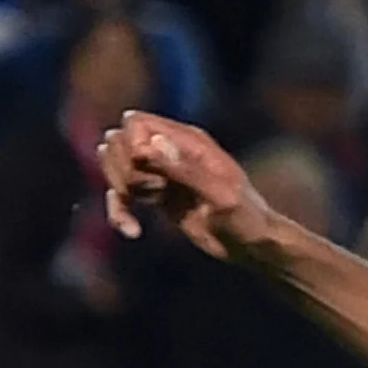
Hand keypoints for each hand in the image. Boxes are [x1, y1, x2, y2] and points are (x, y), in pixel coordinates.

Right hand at [95, 107, 273, 262]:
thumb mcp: (219, 195)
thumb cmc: (245, 218)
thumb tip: (144, 148)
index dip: (130, 146)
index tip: (149, 175)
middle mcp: (171, 150)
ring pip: (115, 165)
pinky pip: (120, 194)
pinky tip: (132, 231)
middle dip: (122, 170)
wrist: (252, 245)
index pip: (135, 122)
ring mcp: (161, 172)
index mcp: (189, 141)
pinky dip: (118, 212)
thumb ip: (183, 170)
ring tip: (139, 216)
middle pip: (118, 141)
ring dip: (118, 191)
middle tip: (152, 195)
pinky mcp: (156, 196)